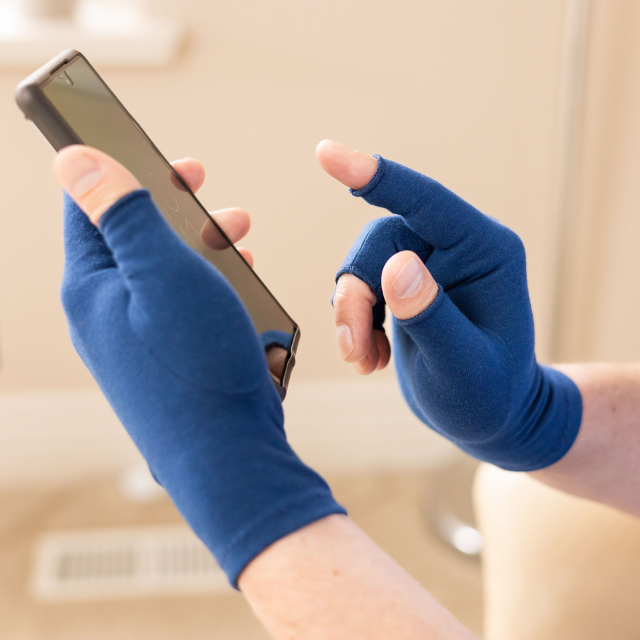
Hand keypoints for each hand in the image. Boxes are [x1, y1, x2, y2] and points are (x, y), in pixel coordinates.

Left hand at [54, 145, 343, 584]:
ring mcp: (134, 345)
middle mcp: (105, 318)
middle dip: (176, 211)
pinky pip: (180, 312)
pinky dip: (207, 290)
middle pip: (132, 242)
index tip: (173, 163)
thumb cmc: (199, 363)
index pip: (89, 210)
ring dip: (200, 250)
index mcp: (92, 289)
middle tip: (213, 196)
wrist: (228, 458)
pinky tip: (237, 290)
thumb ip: (121, 213)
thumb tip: (72, 160)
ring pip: (162, 277)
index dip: (125, 172)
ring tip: (239, 241)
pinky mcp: (164, 365)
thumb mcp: (164, 272)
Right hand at [317, 140, 582, 470]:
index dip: (376, 176)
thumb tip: (394, 266)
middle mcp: (455, 247)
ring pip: (363, 265)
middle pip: (378, 243)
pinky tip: (370, 358)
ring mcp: (429, 265)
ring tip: (363, 361)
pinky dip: (356, 323)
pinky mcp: (407, 285)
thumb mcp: (463, 366)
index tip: (327, 154)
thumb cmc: (489, 396)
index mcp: (484, 249)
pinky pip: (362, 285)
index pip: (425, 201)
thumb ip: (430, 315)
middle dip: (357, 297)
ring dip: (351, 315)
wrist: (489, 418)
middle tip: (354, 351)